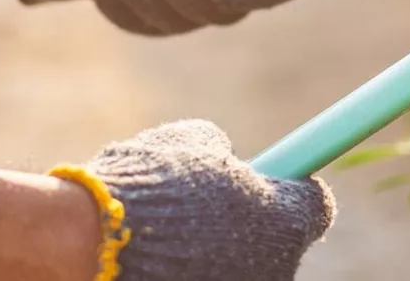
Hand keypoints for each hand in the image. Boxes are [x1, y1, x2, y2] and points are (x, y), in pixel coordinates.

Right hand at [92, 120, 333, 280]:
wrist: (93, 242)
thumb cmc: (146, 185)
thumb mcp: (191, 142)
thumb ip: (221, 151)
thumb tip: (223, 157)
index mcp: (285, 221)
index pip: (315, 205)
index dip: (292, 187)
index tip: (275, 178)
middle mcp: (276, 270)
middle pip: (277, 243)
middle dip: (249, 223)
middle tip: (206, 206)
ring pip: (241, 266)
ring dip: (219, 250)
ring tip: (170, 234)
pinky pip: (211, 278)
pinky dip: (193, 270)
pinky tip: (157, 261)